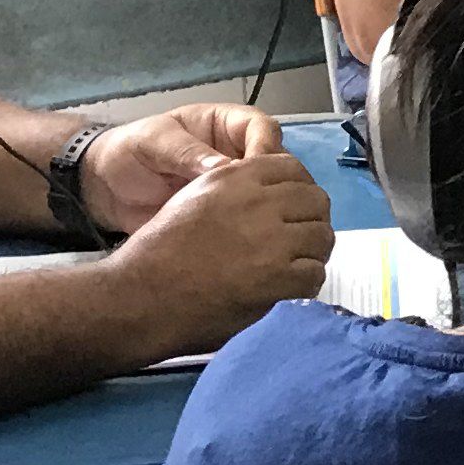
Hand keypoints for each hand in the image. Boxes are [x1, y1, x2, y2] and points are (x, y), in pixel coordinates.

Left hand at [77, 104, 286, 235]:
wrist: (102, 190)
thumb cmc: (128, 152)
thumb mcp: (154, 143)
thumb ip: (187, 153)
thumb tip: (224, 169)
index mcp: (223, 126)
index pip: (261, 128)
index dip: (266, 147)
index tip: (257, 172)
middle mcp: (235, 154)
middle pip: (276, 162)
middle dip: (275, 182)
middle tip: (262, 206)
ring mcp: (232, 186)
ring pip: (268, 193)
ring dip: (265, 208)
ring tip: (254, 226)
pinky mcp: (225, 215)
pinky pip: (247, 219)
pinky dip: (249, 229)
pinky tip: (244, 240)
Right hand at [108, 149, 329, 355]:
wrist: (141, 295)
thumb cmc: (159, 249)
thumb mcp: (194, 196)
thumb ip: (236, 188)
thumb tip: (274, 192)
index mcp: (237, 176)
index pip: (294, 169)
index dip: (299, 190)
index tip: (293, 209)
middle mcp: (260, 202)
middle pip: (316, 201)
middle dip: (310, 220)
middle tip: (297, 241)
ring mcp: (273, 241)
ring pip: (322, 237)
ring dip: (311, 253)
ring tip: (293, 267)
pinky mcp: (279, 279)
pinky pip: (314, 274)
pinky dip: (305, 283)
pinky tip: (287, 289)